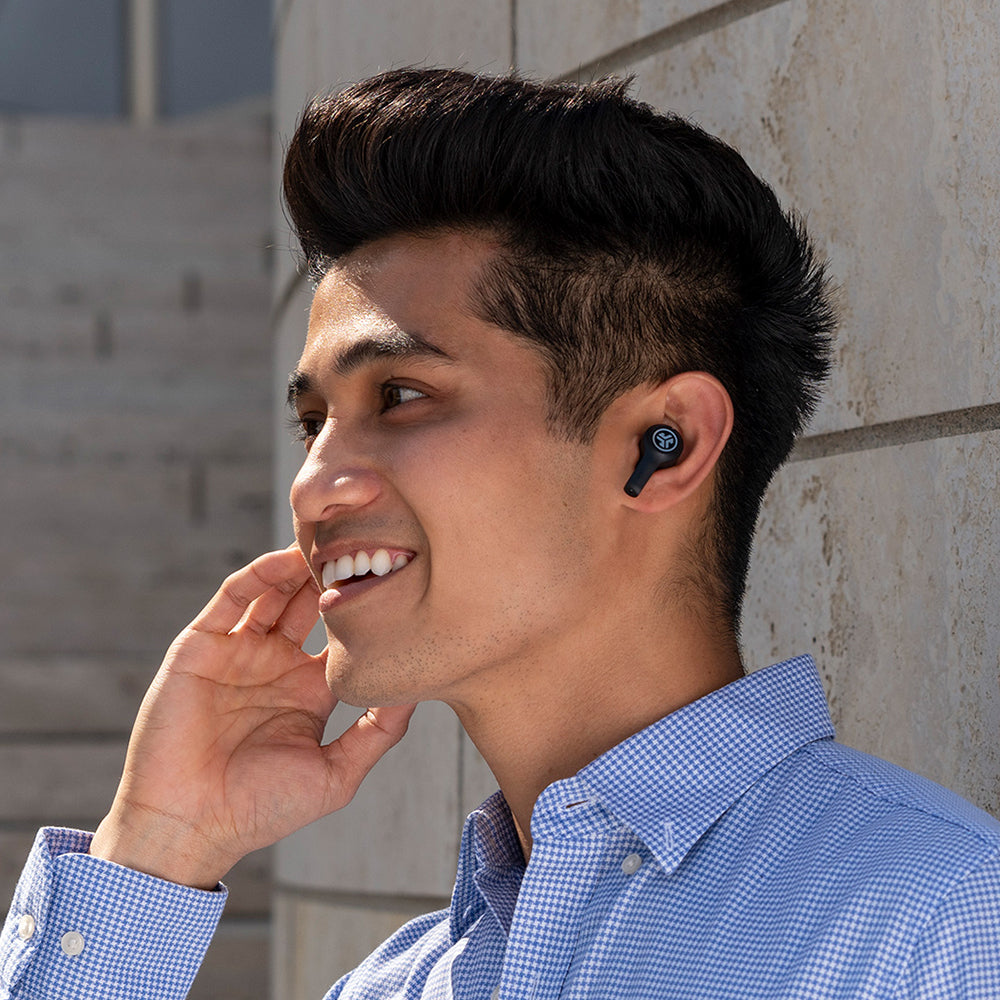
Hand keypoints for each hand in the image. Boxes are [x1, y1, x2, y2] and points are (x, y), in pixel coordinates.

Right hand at [90, 547, 414, 888]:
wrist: (189, 826)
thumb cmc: (263, 809)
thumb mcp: (336, 773)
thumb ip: (379, 732)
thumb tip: (419, 690)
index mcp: (309, 689)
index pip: (342, 634)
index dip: (365, 608)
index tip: (398, 579)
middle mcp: (275, 664)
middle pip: (310, 603)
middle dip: (334, 574)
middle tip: (367, 543)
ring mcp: (238, 652)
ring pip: (274, 592)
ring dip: (299, 566)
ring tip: (331, 541)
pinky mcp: (201, 646)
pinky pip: (232, 598)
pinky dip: (258, 574)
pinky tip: (286, 560)